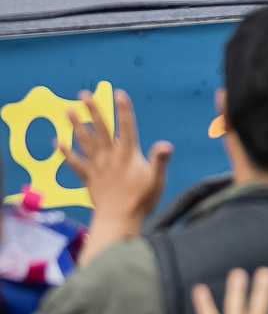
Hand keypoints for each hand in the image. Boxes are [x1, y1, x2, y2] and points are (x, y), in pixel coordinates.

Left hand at [64, 87, 171, 254]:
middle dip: (93, 111)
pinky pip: (74, 163)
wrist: (118, 220)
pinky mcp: (88, 178)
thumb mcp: (157, 179)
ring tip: (68, 110)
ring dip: (76, 125)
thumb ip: (160, 160)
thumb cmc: (141, 200)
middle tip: (84, 95)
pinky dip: (65, 152)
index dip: (123, 110)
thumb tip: (165, 145)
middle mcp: (111, 157)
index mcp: (128, 155)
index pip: (127, 127)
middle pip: (100, 129)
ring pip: (85, 141)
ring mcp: (97, 167)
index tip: (118, 93)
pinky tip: (57, 142)